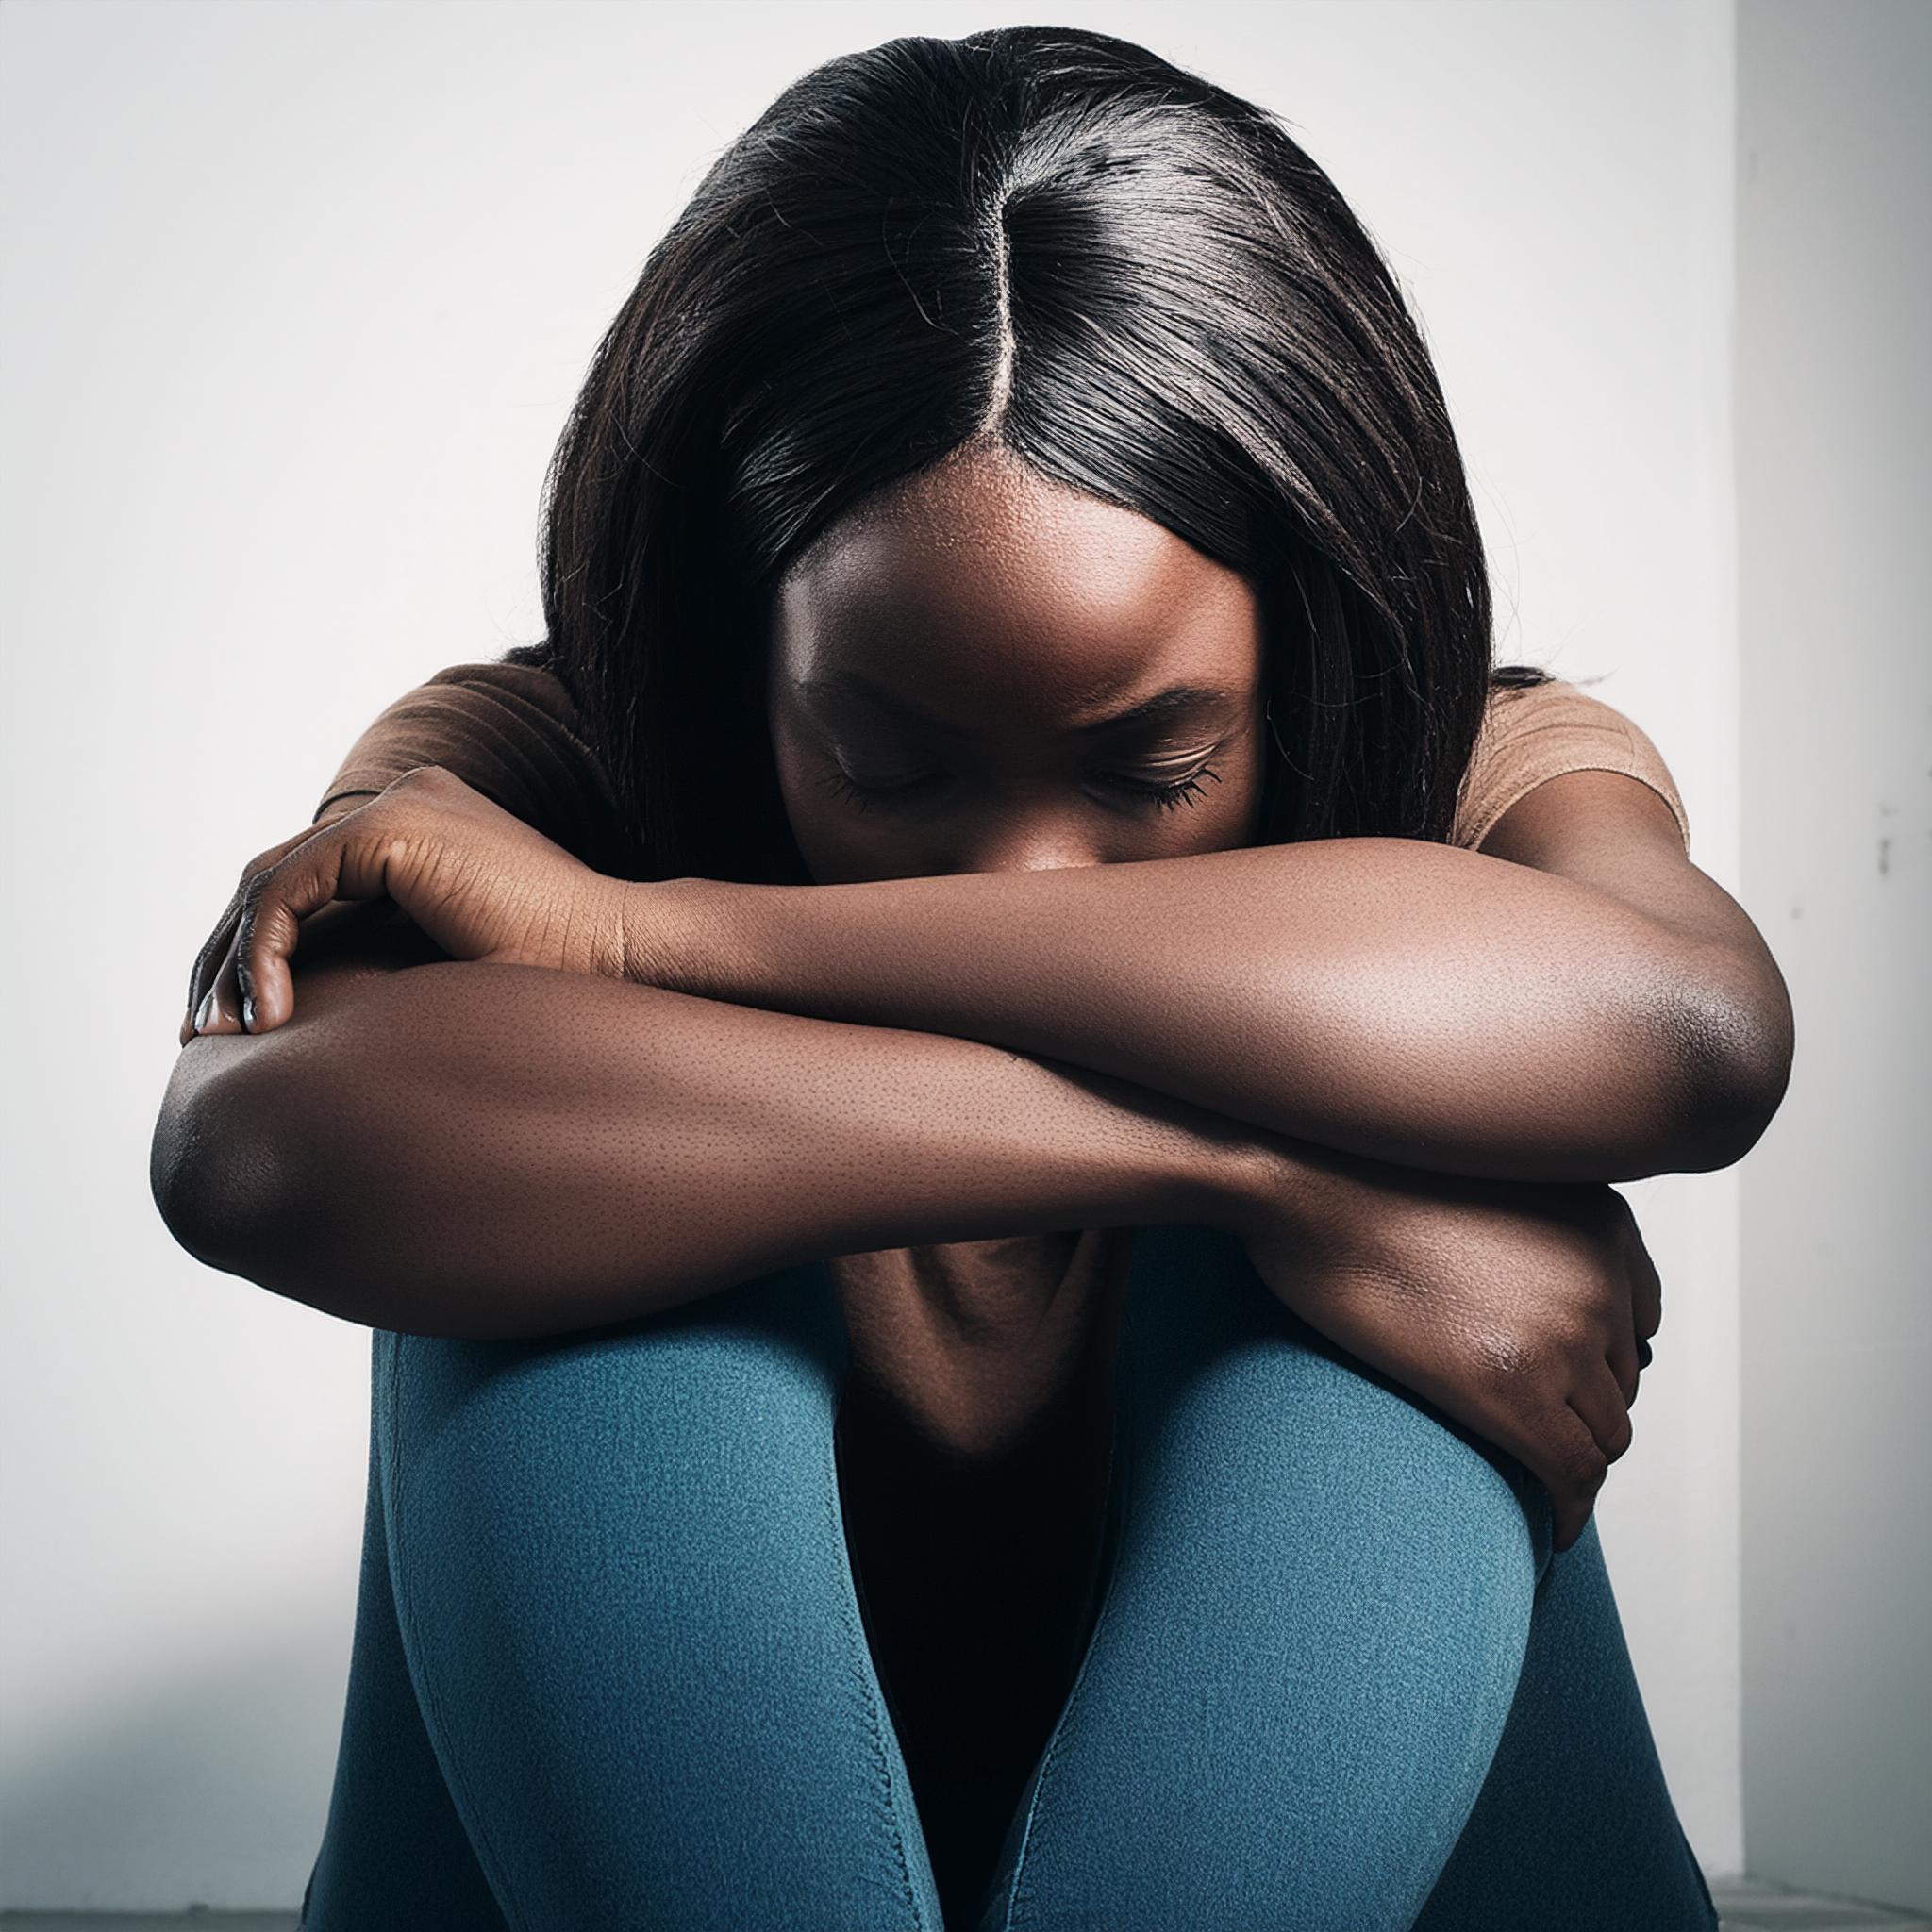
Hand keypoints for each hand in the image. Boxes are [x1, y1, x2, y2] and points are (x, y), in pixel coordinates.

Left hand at [180, 766, 627, 1041]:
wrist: (622, 960)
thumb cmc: (556, 984)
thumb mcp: (443, 971)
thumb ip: (380, 960)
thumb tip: (297, 1008)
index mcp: (422, 827)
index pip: (305, 879)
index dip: (255, 951)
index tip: (236, 1024)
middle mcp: (407, 802)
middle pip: (274, 874)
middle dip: (227, 957)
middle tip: (204, 1034)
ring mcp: (402, 808)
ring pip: (270, 881)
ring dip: (235, 961)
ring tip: (225, 1036)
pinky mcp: (398, 828)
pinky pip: (290, 887)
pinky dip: (263, 952)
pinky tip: (271, 1016)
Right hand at [1231, 1147, 1661, 1551]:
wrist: (1303, 1185)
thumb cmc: (1359, 1177)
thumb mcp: (1483, 1184)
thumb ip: (1525, 1232)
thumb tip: (1513, 1295)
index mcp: (1601, 1219)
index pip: (1639, 1316)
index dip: (1600, 1360)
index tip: (1563, 1386)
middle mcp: (1601, 1276)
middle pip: (1621, 1378)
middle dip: (1581, 1410)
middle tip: (1530, 1436)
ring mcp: (1565, 1335)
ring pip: (1604, 1433)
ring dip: (1571, 1458)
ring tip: (1529, 1479)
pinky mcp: (1515, 1390)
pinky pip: (1572, 1473)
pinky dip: (1568, 1509)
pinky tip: (1549, 1525)